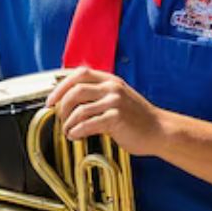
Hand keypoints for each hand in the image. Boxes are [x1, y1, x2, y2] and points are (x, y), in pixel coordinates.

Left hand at [46, 67, 164, 156]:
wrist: (159, 130)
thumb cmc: (137, 118)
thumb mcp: (118, 98)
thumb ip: (99, 95)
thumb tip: (71, 100)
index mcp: (110, 80)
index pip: (79, 74)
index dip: (61, 86)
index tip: (51, 101)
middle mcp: (112, 87)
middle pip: (75, 90)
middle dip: (61, 106)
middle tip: (60, 118)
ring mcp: (115, 102)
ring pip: (79, 109)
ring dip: (68, 123)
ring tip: (68, 132)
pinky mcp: (116, 118)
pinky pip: (87, 124)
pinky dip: (76, 131)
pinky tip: (76, 136)